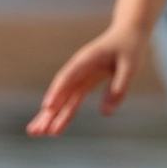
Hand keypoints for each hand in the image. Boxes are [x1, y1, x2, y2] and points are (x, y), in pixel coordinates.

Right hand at [27, 25, 145, 137]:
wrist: (126, 34)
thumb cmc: (129, 48)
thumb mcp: (130, 67)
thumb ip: (119, 88)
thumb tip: (106, 114)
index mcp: (87, 59)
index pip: (69, 76)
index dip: (58, 91)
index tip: (47, 107)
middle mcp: (78, 69)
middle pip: (60, 92)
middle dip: (48, 111)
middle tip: (35, 130)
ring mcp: (78, 77)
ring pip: (62, 100)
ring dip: (50, 116)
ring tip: (36, 133)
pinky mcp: (83, 84)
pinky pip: (71, 102)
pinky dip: (63, 115)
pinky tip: (54, 129)